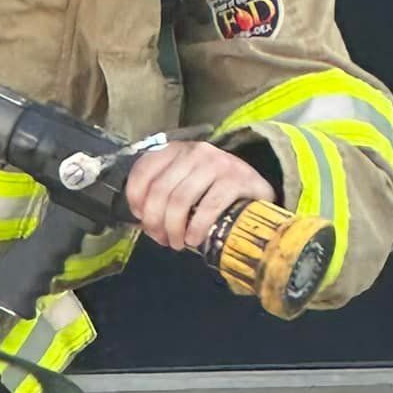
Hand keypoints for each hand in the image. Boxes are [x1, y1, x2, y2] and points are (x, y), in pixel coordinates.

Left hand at [125, 140, 273, 253]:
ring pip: (181, 200)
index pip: (143, 171)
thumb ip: (164, 193)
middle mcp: (194, 152)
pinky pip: (208, 207)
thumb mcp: (185, 181)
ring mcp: (217, 163)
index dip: (136, 200)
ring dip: (174, 228)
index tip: (141, 220)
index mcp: (176, 150)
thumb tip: (144, 221)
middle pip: (160, 190)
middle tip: (161, 239)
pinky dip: (197, 227)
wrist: (256, 185)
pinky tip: (194, 238)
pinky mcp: (236, 179)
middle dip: (155, 221)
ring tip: (177, 243)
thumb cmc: (213, 188)